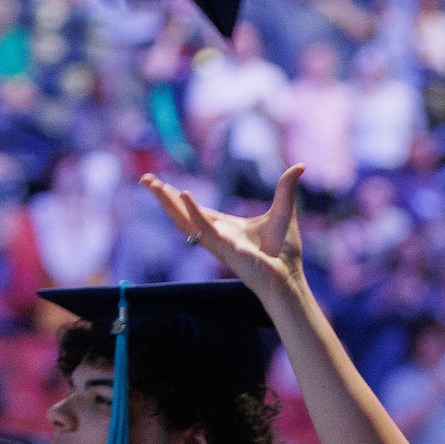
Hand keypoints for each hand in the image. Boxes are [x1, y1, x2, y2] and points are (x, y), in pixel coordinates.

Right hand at [142, 167, 306, 299]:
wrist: (289, 277)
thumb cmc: (284, 252)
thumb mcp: (284, 211)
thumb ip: (286, 188)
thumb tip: (300, 166)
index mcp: (224, 227)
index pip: (194, 209)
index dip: (176, 197)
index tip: (160, 183)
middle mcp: (216, 235)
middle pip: (182, 213)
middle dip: (162, 197)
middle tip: (144, 179)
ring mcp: (218, 242)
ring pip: (185, 220)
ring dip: (168, 202)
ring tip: (153, 184)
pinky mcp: (226, 248)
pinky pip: (205, 228)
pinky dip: (194, 211)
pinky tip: (183, 195)